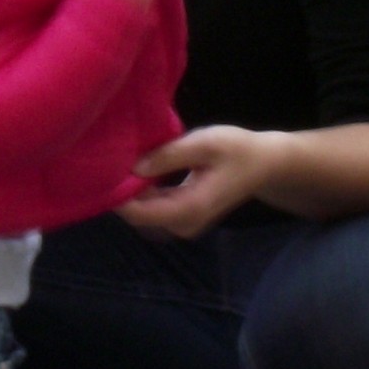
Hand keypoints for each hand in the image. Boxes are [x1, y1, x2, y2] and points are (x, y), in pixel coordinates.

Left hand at [117, 126, 284, 238]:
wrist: (265, 164)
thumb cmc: (237, 150)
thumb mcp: (203, 144)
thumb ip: (168, 155)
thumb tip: (134, 167)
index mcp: (189, 208)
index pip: (141, 213)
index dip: (118, 196)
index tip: (104, 172)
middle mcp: (183, 223)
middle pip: (139, 215)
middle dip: (123, 192)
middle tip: (110, 161)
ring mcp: (184, 222)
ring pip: (145, 212)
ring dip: (133, 191)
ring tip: (122, 162)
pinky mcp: (184, 215)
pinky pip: (155, 207)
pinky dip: (144, 191)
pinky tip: (140, 169)